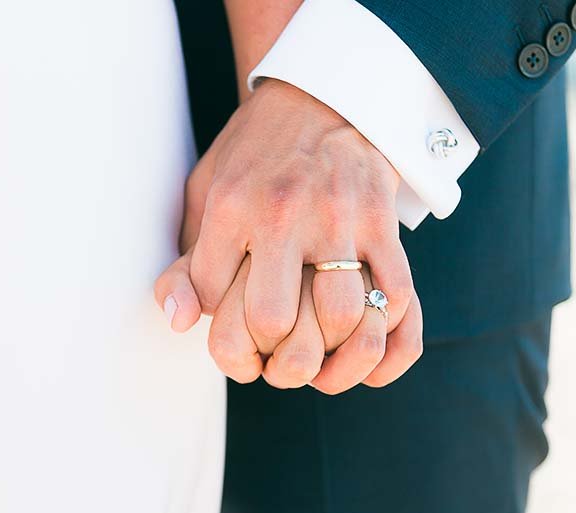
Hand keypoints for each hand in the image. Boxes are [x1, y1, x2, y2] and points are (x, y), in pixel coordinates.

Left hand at [155, 79, 422, 391]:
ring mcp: (338, 218)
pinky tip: (364, 341)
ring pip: (342, 317)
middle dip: (271, 354)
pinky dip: (383, 334)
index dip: (221, 333)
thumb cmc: (256, 154)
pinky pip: (396, 297)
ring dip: (331, 351)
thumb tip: (179, 321)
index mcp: (230, 205)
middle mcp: (282, 212)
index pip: (212, 299)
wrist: (324, 91)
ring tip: (321, 354)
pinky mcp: (382, 222)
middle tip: (276, 359)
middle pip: (273, 320)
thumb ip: (187, 262)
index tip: (235, 336)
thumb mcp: (206, 194)